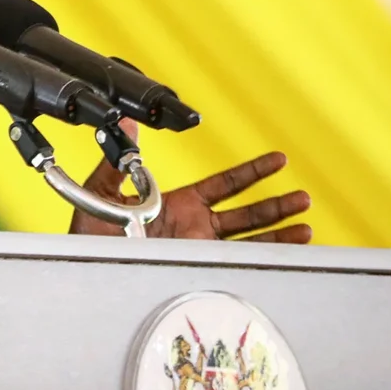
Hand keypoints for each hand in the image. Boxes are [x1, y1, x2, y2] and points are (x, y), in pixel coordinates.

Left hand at [69, 120, 311, 241]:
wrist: (84, 264)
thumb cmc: (90, 233)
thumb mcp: (103, 189)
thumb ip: (120, 159)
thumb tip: (129, 124)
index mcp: (178, 204)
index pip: (224, 185)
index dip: (251, 173)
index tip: (278, 161)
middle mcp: (194, 226)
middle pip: (245, 212)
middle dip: (275, 205)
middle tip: (303, 196)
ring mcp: (197, 248)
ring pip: (247, 237)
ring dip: (277, 230)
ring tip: (306, 224)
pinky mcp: (195, 265)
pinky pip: (235, 259)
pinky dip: (263, 254)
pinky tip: (288, 248)